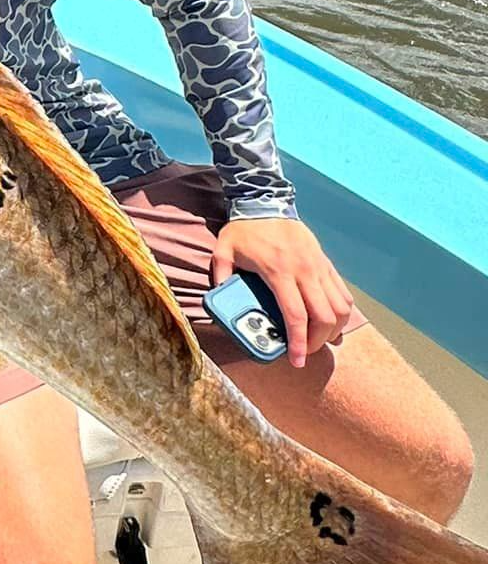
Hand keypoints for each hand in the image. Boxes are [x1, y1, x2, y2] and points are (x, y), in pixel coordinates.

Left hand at [210, 217, 355, 368]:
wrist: (266, 202)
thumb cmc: (243, 229)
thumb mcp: (223, 250)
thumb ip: (221, 275)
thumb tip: (219, 298)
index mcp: (279, 272)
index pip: (296, 316)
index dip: (299, 343)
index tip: (297, 360)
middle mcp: (304, 271)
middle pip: (324, 317)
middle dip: (318, 342)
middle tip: (306, 352)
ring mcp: (318, 267)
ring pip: (340, 307)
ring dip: (334, 329)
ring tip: (321, 340)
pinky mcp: (326, 263)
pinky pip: (343, 293)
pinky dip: (343, 312)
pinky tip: (333, 322)